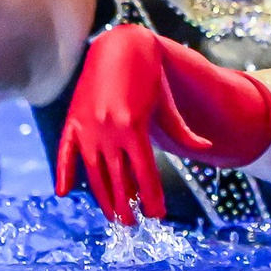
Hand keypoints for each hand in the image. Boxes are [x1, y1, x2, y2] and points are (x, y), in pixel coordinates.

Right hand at [54, 25, 208, 224]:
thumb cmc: (149, 76)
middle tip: (132, 224)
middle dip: (126, 204)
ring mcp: (88, 126)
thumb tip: (206, 148)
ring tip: (112, 215)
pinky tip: (65, 193)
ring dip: (102, 196)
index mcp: (134, 127)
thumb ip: (183, 130)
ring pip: (93, 171)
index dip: (150, 197)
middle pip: (117, 178)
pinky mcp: (73, 120)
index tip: (155, 215)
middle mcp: (108, 130)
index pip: (143, 173)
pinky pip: (66, 152)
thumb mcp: (167, 104)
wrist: (120, 46)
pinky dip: (64, 172)